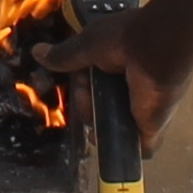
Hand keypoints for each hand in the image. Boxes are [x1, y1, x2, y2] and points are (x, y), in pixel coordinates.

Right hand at [39, 9, 190, 140]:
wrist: (155, 49)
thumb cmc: (124, 40)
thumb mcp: (88, 44)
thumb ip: (66, 55)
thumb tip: (37, 52)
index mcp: (119, 65)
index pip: (95, 85)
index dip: (82, 88)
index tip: (77, 83)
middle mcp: (131, 87)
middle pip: (102, 106)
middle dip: (87, 107)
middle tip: (86, 98)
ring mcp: (143, 108)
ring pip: (114, 126)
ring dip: (99, 126)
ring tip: (94, 119)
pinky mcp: (152, 127)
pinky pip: (139, 148)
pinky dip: (126, 152)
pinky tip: (108, 146)